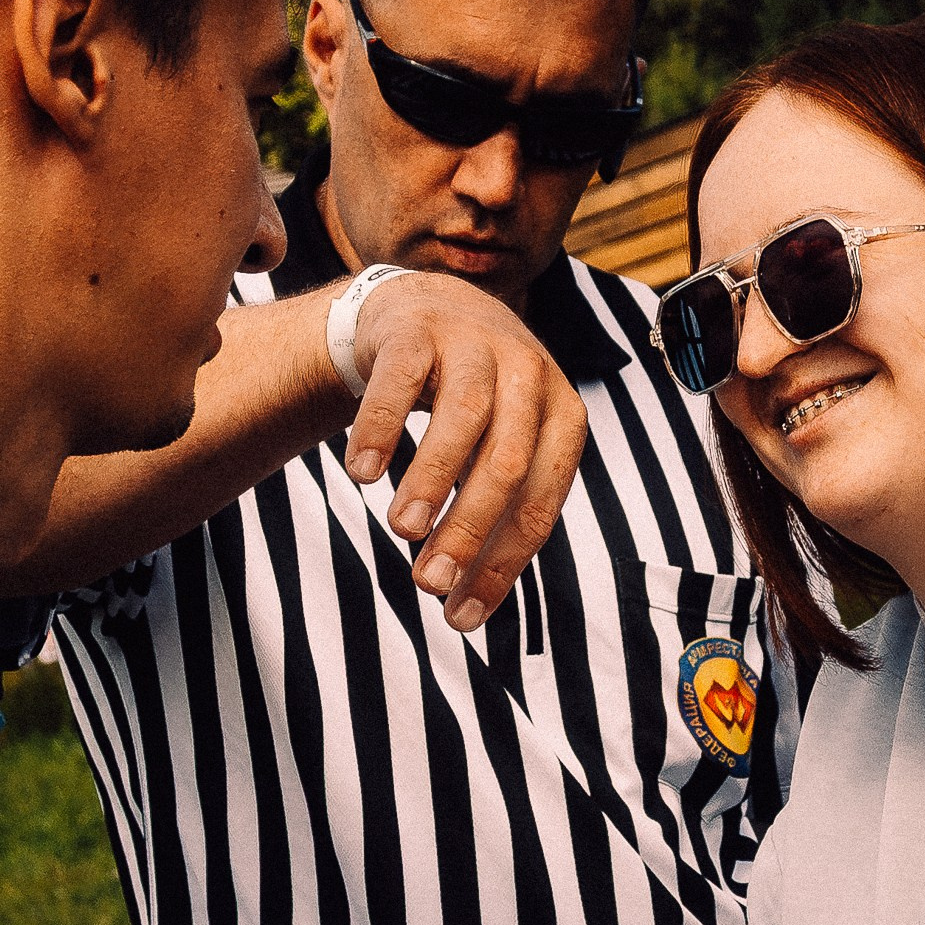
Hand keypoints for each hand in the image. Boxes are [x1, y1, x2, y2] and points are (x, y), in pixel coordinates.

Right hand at [340, 273, 588, 631]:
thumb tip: (470, 607)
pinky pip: (400, 380)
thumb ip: (495, 514)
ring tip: (403, 530)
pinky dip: (381, 427)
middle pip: (507, 461)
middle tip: (429, 582)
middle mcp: (528, 373)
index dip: (503, 563)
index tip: (460, 614)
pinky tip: (363, 473)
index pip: (541, 501)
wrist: (423, 310)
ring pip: (464, 415)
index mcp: (561, 415)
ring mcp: (475, 343)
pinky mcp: (418, 328)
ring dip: (432, 478)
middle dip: (469, 528)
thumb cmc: (469, 405)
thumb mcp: (500, 449)